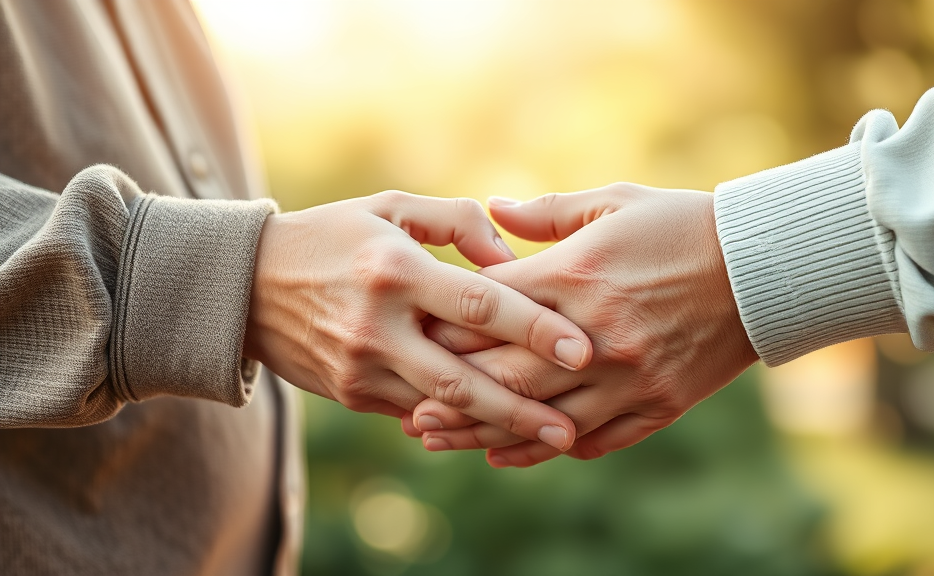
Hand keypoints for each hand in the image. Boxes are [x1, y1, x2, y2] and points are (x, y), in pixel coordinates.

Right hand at [242, 191, 592, 451]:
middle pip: (461, 377)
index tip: (583, 348)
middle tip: (572, 428)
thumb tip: (510, 259)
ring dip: (495, 426)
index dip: (532, 328)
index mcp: (395, 269)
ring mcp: (361, 365)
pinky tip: (499, 431)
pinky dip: (456, 421)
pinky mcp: (350, 392)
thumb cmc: (332, 235)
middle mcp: (378, 324)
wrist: (244, 285)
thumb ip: (457, 221)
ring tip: (551, 438)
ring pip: (440, 406)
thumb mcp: (390, 206)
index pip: (476, 304)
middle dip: (520, 407)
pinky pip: (413, 411)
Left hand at [405, 184, 757, 466]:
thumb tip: (491, 209)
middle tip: (408, 414)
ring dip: (484, 432)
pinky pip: (594, 438)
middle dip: (450, 395)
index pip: (490, 310)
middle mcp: (594, 334)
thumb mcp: (613, 201)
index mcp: (576, 276)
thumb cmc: (682, 225)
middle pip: (504, 374)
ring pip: (542, 417)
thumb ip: (546, 211)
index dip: (445, 328)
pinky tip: (511, 454)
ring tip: (441, 443)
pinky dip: (548, 449)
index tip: (411, 340)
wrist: (764, 266)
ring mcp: (627, 376)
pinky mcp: (657, 403)